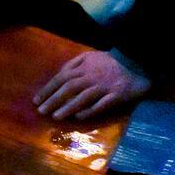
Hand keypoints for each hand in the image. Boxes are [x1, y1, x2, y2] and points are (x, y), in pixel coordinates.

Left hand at [34, 49, 150, 120]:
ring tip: (56, 117)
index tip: (37, 100)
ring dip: (68, 107)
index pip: (61, 77)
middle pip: (69, 88)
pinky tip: (79, 117)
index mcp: (84, 66)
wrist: (138, 62)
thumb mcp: (90, 56)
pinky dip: (90, 110)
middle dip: (53, 100)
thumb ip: (74, 64)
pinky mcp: (117, 95)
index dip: (48, 89)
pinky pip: (102, 104)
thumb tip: (58, 75)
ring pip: (83, 97)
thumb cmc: (111, 61)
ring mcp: (105, 86)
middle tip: (41, 112)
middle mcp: (92, 75)